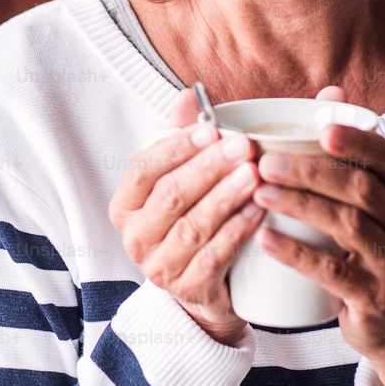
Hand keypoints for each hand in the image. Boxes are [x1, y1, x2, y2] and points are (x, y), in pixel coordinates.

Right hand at [109, 89, 264, 346]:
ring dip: (225, 197)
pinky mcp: (189, 289)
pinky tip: (259, 211)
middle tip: (243, 146)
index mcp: (125, 206)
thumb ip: (181, 138)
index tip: (211, 129)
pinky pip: (214, 256)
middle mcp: (135, 238)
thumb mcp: (180, 179)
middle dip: (208, 168)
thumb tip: (187, 95)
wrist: (204, 290)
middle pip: (170, 196)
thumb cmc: (191, 220)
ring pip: (192, 226)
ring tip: (254, 175)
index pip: (142, 170)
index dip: (177, 147)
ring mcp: (160, 267)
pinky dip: (237, 231)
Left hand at [251, 86, 384, 385]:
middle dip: (312, 171)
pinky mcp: (372, 297)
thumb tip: (329, 89)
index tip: (322, 126)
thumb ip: (346, 152)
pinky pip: (335, 272)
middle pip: (360, 188)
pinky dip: (298, 254)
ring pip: (348, 225)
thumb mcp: (368, 202)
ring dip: (301, 205)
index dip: (357, 140)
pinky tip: (267, 239)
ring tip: (260, 192)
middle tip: (265, 161)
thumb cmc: (370, 249)